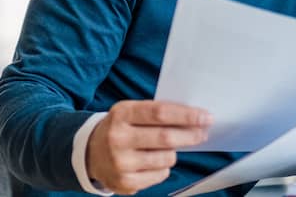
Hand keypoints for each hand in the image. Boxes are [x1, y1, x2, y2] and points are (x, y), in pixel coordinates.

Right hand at [86, 100, 212, 194]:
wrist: (90, 153)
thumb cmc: (120, 129)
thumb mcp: (130, 112)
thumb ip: (156, 113)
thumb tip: (194, 119)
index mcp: (121, 114)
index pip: (159, 113)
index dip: (186, 115)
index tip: (205, 117)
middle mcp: (118, 138)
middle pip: (166, 138)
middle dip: (190, 135)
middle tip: (203, 133)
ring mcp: (121, 162)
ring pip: (167, 158)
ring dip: (173, 153)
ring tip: (165, 148)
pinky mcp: (126, 182)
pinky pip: (161, 174)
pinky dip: (163, 167)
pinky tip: (152, 162)